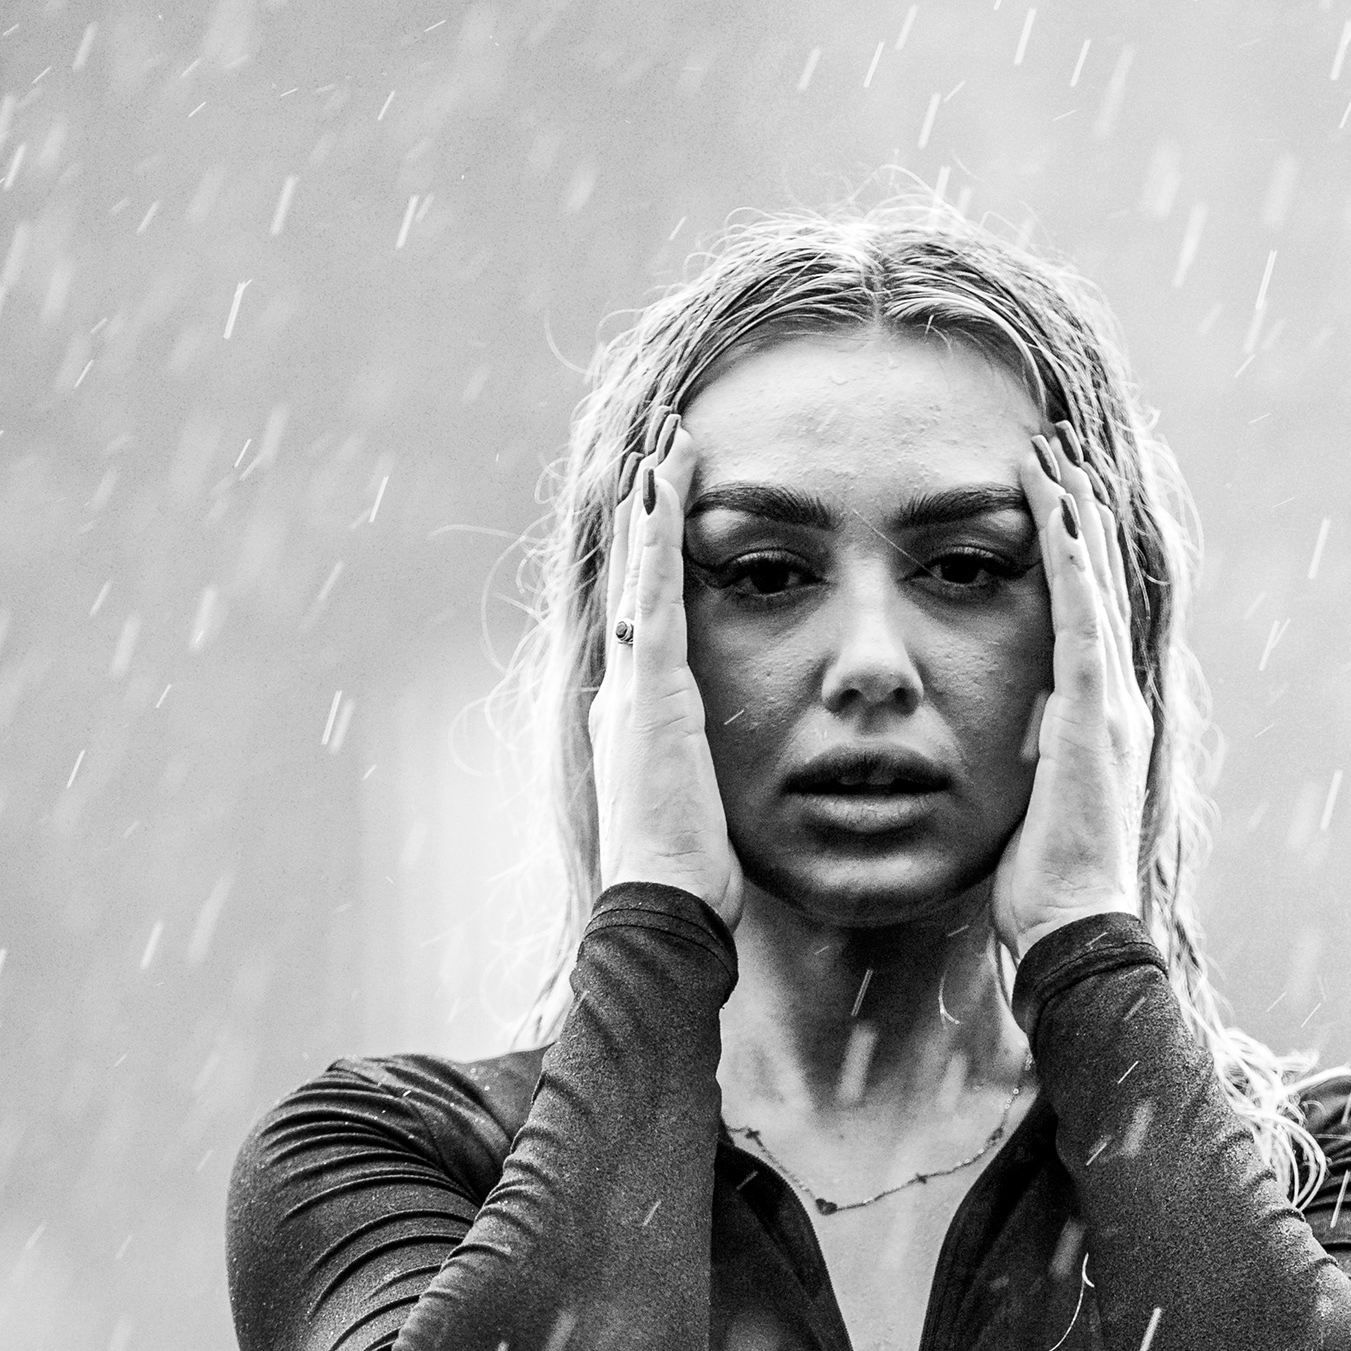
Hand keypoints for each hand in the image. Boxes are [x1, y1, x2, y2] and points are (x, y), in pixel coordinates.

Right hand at [590, 417, 745, 925]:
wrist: (660, 907)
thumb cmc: (689, 884)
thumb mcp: (704, 818)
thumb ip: (710, 788)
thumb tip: (725, 794)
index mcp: (639, 719)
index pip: (649, 621)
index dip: (658, 566)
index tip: (672, 516)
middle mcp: (624, 692)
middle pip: (636, 583)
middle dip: (646, 517)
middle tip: (660, 451)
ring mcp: (632, 685)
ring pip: (641, 572)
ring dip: (652, 505)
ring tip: (666, 443)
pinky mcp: (651, 686)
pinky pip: (655, 590)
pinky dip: (656, 533)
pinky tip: (663, 482)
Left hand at [995, 425, 1149, 958]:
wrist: (1077, 926)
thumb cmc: (1049, 885)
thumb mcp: (1039, 804)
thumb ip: (1040, 759)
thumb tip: (1026, 735)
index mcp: (1101, 720)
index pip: (1088, 617)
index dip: (1074, 554)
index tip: (1052, 500)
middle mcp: (1115, 698)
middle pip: (1100, 582)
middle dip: (1080, 512)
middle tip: (1058, 448)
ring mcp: (1109, 700)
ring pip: (1092, 581)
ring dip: (1072, 512)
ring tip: (1051, 452)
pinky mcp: (1090, 708)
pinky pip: (1078, 612)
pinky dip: (1068, 554)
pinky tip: (1053, 506)